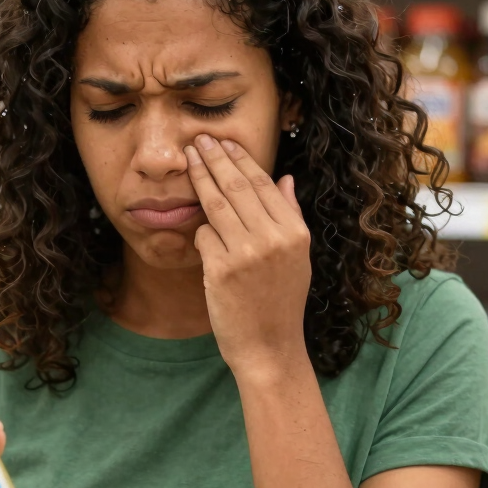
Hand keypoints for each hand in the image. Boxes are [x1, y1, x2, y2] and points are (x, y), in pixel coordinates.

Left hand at [185, 134, 310, 376]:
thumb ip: (291, 216)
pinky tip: (198, 226)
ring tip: (189, 159)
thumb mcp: (298, 258)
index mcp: (295, 232)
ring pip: (216, 203)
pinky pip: (204, 234)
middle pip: (237, 186)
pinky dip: (200, 229)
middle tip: (198, 140)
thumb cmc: (280, 303)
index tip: (224, 142)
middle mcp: (274, 238)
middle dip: (215, 158)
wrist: (269, 347)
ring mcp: (246, 253)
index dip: (241, 159)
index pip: (263, 183)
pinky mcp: (221, 269)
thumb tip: (284, 179)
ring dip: (200, 177)